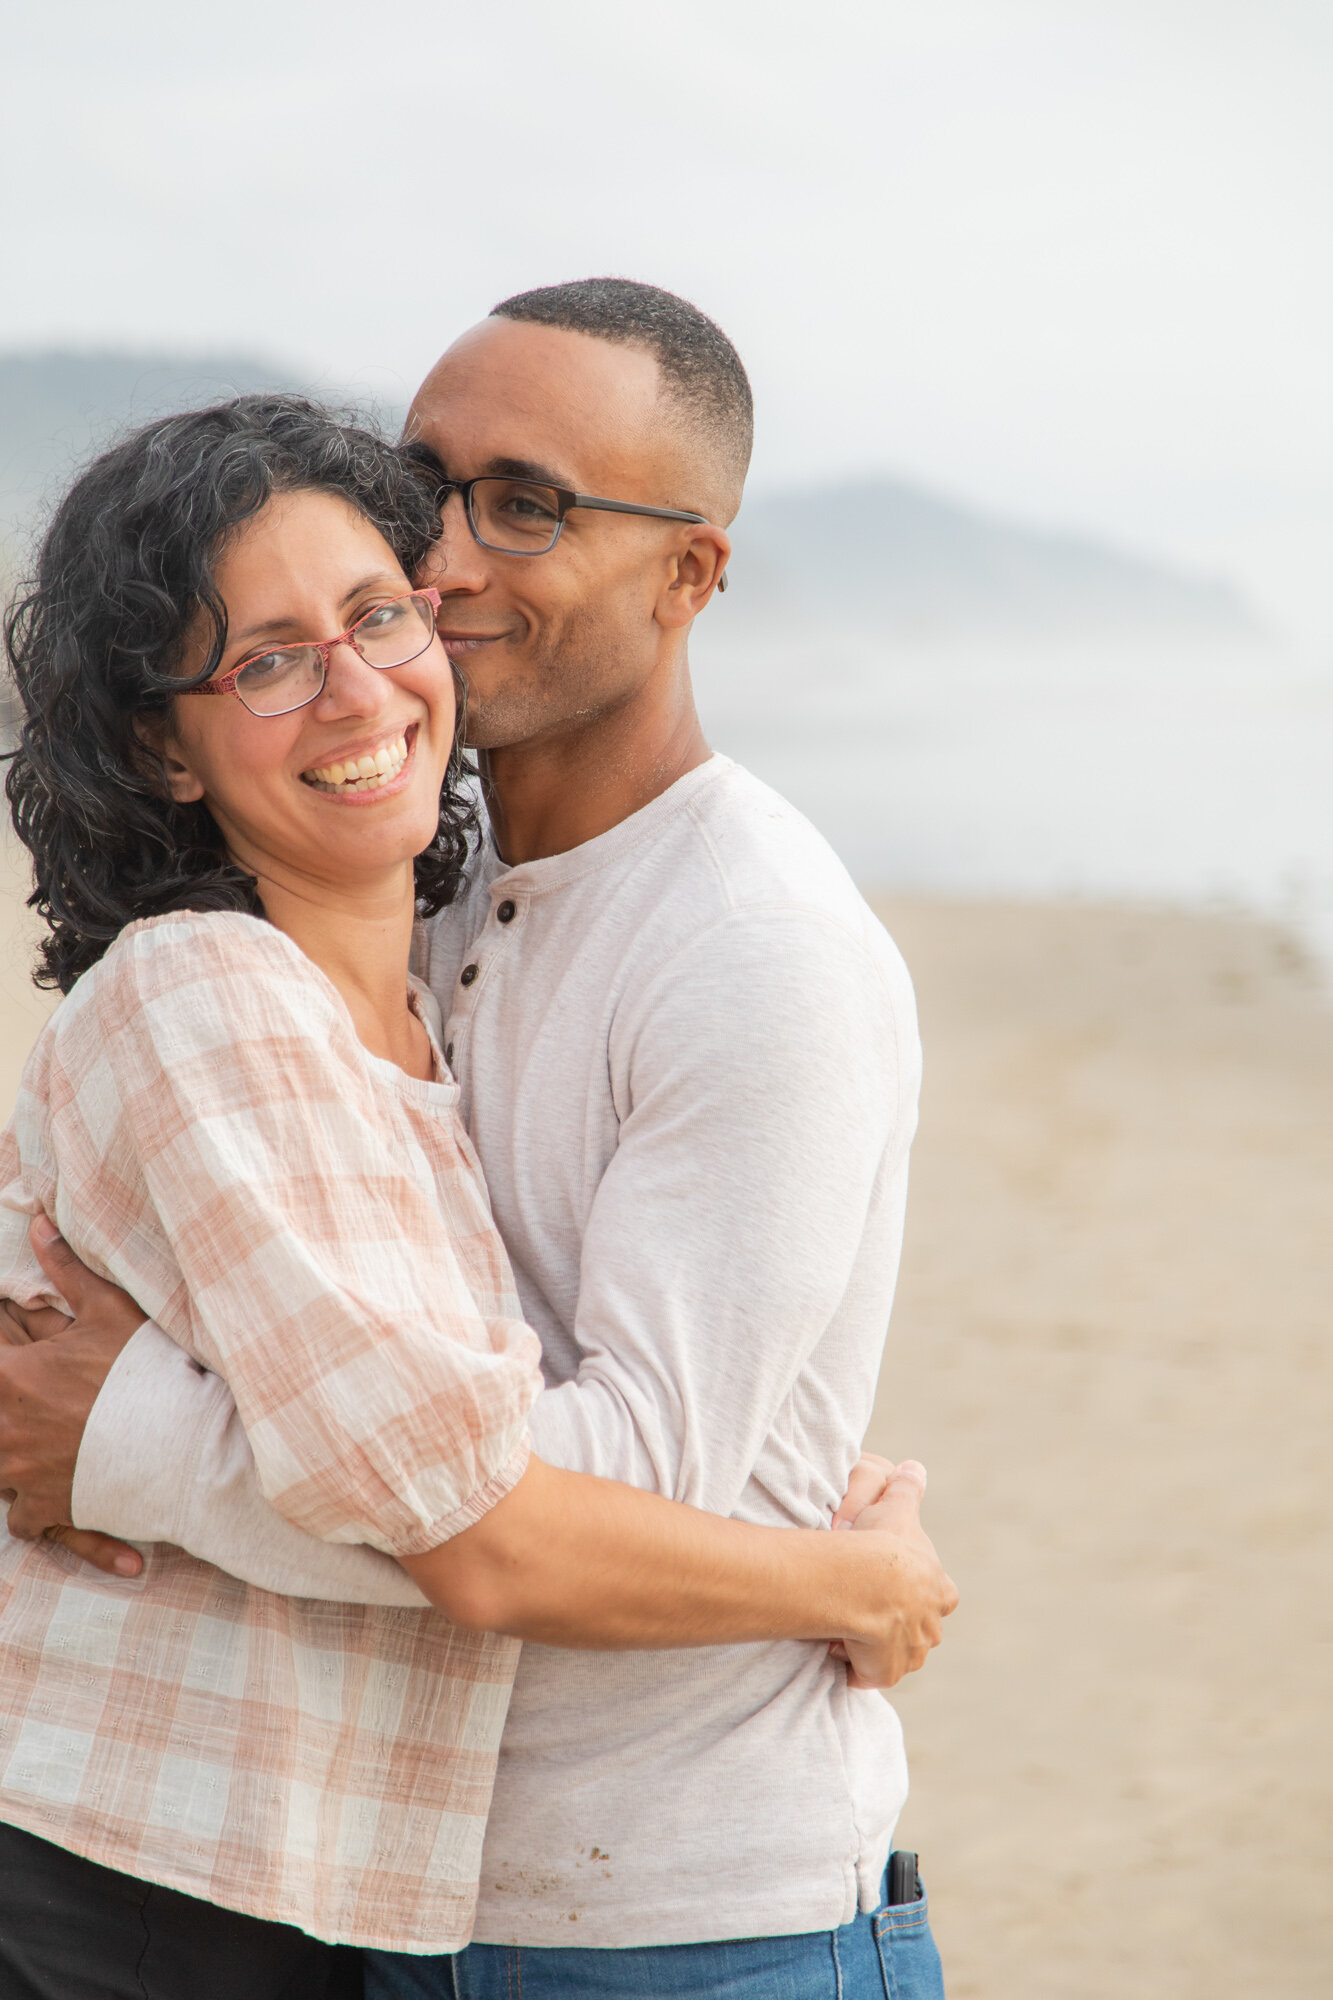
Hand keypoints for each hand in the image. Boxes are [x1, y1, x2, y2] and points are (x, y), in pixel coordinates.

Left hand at [0, 1216, 148, 1576]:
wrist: (182, 1444)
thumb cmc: (145, 1374)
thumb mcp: (109, 1312)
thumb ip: (67, 1270)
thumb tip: (39, 1225)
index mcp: (11, 1377)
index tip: (9, 1348)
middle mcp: (4, 1428)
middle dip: (5, 1403)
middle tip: (27, 1396)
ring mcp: (21, 1473)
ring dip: (9, 1454)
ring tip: (31, 1438)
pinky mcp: (45, 1506)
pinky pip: (19, 1515)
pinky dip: (29, 1504)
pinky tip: (43, 1490)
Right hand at [834, 1460, 958, 1689]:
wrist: (867, 1583)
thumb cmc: (884, 1544)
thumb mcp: (897, 1508)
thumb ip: (908, 1489)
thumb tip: (915, 1467)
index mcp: (939, 1591)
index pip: (939, 1596)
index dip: (920, 1593)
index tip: (896, 1588)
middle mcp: (931, 1626)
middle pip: (918, 1631)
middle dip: (897, 1625)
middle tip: (866, 1610)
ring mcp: (910, 1653)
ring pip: (895, 1655)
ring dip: (874, 1647)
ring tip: (844, 1627)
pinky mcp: (886, 1673)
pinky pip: (869, 1675)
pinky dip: (856, 1667)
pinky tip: (836, 1647)